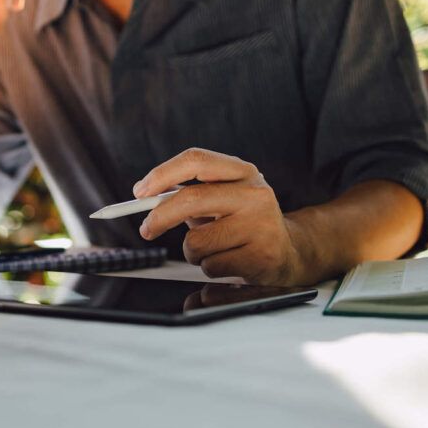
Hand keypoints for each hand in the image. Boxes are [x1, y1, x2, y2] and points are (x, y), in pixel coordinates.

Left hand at [133, 148, 309, 285]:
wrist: (288, 252)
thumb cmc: (242, 223)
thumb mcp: (220, 198)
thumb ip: (185, 192)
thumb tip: (143, 193)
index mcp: (242, 172)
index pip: (196, 160)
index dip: (162, 174)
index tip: (139, 192)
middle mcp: (254, 193)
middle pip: (191, 199)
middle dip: (160, 217)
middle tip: (146, 230)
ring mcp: (261, 224)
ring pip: (197, 241)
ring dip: (193, 251)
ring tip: (214, 248)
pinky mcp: (262, 255)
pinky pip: (210, 265)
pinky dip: (209, 267)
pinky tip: (229, 261)